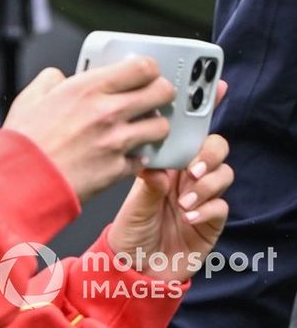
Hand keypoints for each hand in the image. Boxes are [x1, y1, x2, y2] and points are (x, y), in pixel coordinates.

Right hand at [2, 58, 175, 201]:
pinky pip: (144, 158)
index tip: (145, 73)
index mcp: (87, 88)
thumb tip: (61, 77)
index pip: (142, 67)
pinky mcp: (119, 168)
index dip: (149, 68)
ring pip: (161, 127)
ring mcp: (117, 142)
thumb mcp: (30, 97)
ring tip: (140, 127)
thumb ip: (51, 80)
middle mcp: (108, 111)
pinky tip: (124, 154)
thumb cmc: (24, 142)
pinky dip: (138, 156)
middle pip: (161, 93)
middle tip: (154, 97)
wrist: (22, 180)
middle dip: (161, 93)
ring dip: (154, 126)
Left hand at [106, 82, 232, 281]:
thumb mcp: (130, 198)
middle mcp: (186, 174)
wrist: (134, 266)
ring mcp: (202, 195)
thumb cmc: (129, 227)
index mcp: (166, 160)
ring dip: (206, 182)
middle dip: (208, 151)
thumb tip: (155, 163)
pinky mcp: (211, 219)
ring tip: (184, 198)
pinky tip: (188, 216)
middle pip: (213, 146)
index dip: (204, 107)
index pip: (187, 129)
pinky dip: (207, 208)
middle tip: (191, 166)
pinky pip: (221, 205)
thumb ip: (146, 178)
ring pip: (223, 173)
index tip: (214, 86)